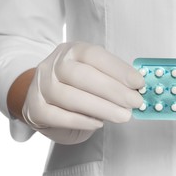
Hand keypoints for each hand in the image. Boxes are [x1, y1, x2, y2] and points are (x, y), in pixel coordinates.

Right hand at [22, 42, 143, 144]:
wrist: (44, 98)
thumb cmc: (78, 86)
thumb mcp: (95, 73)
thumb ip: (113, 78)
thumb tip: (137, 88)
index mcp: (72, 51)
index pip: (94, 55)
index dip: (118, 69)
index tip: (139, 83)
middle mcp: (53, 65)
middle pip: (82, 75)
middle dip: (114, 91)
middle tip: (134, 102)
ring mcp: (42, 87)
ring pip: (71, 97)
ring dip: (102, 108)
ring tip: (123, 116)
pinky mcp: (36, 109)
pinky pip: (59, 116)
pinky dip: (82, 121)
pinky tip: (99, 124)